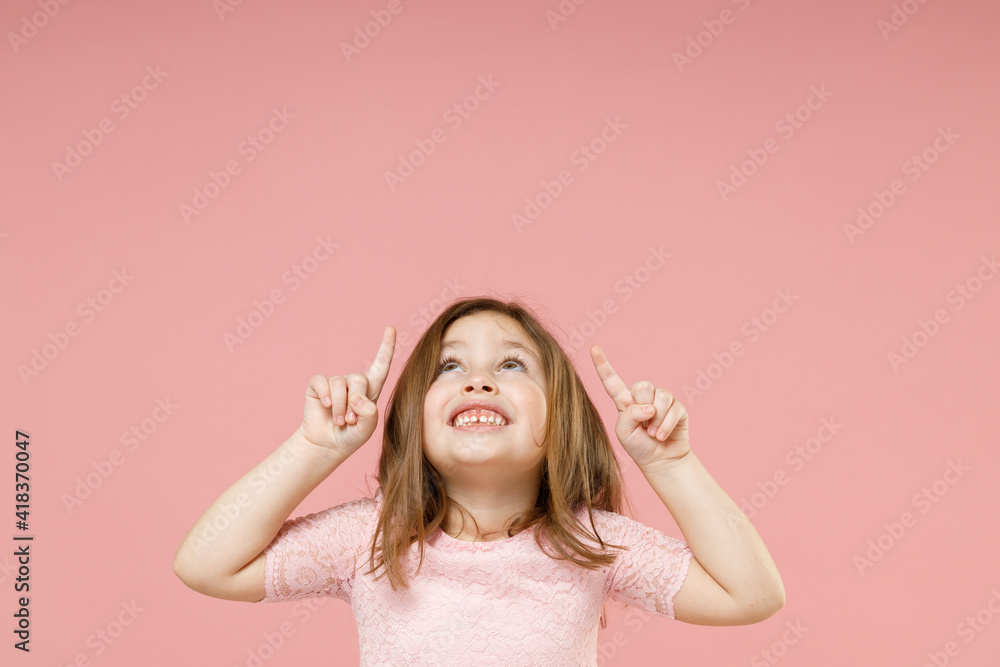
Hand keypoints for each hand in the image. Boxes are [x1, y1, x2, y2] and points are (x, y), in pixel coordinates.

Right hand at [299, 326, 395, 458]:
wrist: (327, 445)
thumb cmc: (351, 436)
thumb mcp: (366, 429)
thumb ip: (369, 414)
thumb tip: (357, 397)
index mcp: (370, 390)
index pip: (381, 365)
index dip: (386, 347)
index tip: (391, 329)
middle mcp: (353, 383)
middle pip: (359, 378)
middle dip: (355, 402)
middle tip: (350, 420)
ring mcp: (335, 383)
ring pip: (339, 384)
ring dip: (340, 406)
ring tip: (339, 421)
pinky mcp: (317, 386)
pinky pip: (321, 382)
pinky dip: (325, 395)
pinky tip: (326, 407)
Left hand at [590, 344, 689, 469]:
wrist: (660, 461)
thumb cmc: (638, 446)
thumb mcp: (624, 432)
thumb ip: (630, 415)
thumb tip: (650, 406)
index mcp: (624, 400)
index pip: (611, 380)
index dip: (602, 364)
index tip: (594, 348)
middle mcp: (642, 396)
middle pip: (642, 385)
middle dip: (643, 406)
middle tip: (643, 425)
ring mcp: (661, 400)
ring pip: (660, 396)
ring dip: (656, 420)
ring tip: (652, 432)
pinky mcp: (677, 407)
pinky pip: (673, 409)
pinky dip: (666, 425)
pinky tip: (662, 435)